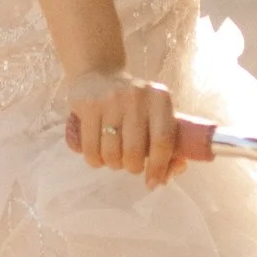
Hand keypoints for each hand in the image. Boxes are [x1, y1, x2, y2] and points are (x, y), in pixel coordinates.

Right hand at [65, 72, 179, 185]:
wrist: (99, 74)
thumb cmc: (134, 105)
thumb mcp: (156, 116)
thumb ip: (168, 147)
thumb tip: (166, 177)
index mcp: (160, 99)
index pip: (163, 141)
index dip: (158, 167)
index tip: (152, 183)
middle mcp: (137, 96)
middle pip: (135, 152)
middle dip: (132, 167)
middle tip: (130, 163)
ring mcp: (111, 100)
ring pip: (112, 153)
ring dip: (113, 164)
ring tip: (114, 156)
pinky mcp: (88, 106)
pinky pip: (91, 149)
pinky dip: (95, 161)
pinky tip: (98, 154)